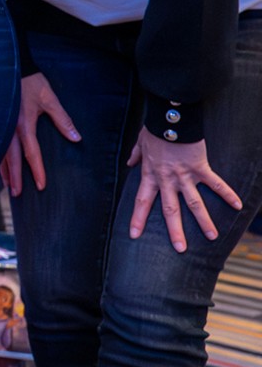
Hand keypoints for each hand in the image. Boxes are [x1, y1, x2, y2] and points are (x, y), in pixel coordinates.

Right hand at [1, 71, 77, 195]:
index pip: (31, 153)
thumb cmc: (30, 82)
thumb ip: (62, 118)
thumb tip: (75, 137)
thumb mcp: (50, 98)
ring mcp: (1, 126)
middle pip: (12, 159)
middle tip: (18, 194)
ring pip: (1, 154)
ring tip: (8, 186)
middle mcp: (10, 129)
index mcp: (24, 125)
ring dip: (5, 171)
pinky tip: (0, 166)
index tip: (41, 186)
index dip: (37, 170)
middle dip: (15, 177)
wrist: (9, 67)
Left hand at [127, 129, 243, 251]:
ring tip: (212, 237)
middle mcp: (167, 179)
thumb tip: (129, 163)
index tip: (134, 235)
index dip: (137, 218)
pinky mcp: (200, 168)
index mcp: (150, 175)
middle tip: (180, 249)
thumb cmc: (155, 129)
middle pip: (170, 210)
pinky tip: (237, 205)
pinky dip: (226, 193)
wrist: (170, 118)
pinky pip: (215, 183)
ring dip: (203, 221)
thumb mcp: (140, 143)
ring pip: (194, 203)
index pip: (141, 201)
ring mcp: (184, 175)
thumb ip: (136, 156)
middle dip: (174, 231)